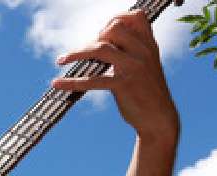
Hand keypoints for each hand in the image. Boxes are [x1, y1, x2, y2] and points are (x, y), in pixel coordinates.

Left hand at [53, 10, 179, 143]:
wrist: (159, 118)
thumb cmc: (147, 92)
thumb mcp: (146, 66)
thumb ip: (132, 51)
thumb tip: (104, 41)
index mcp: (149, 45)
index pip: (136, 17)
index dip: (116, 18)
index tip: (100, 32)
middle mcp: (143, 52)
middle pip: (113, 29)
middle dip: (94, 37)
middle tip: (84, 52)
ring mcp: (133, 68)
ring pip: (100, 49)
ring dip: (76, 53)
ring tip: (61, 60)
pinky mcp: (123, 85)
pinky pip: (92, 80)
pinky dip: (71, 82)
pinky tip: (57, 83)